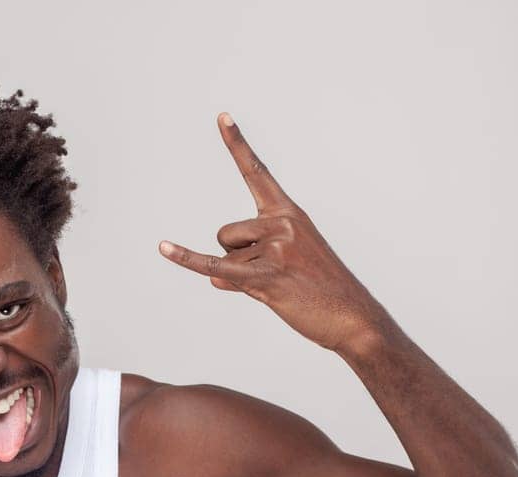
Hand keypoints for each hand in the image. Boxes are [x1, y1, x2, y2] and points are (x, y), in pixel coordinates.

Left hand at [158, 113, 393, 353]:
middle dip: (236, 260)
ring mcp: (276, 248)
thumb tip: (212, 275)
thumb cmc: (322, 293)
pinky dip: (187, 260)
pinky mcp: (268, 278)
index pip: (257, 173)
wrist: (353, 318)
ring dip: (238, 280)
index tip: (221, 116)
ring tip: (277, 289)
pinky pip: (215, 267)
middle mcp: (282, 223)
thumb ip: (246, 263)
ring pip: (224, 260)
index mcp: (289, 213)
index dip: (237, 145)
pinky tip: (163, 248)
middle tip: (275, 276)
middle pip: (224, 235)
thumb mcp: (285, 266)